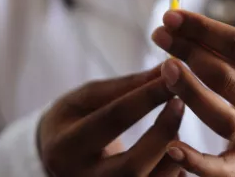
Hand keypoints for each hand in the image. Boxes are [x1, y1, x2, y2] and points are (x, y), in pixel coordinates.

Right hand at [38, 66, 185, 176]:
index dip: (147, 96)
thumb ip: (124, 85)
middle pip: (131, 165)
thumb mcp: (85, 98)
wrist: (54, 159)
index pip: (113, 119)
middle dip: (162, 132)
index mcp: (66, 146)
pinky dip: (172, 174)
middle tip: (180, 103)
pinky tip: (178, 154)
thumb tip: (165, 69)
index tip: (172, 76)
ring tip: (177, 130)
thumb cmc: (71, 120)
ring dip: (172, 155)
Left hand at [152, 11, 234, 175]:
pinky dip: (197, 162)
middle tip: (161, 37)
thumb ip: (221, 42)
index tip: (172, 17)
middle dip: (190, 54)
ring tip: (165, 69)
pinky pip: (223, 169)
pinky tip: (171, 147)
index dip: (204, 30)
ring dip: (190, 93)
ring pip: (224, 120)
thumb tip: (175, 23)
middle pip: (230, 80)